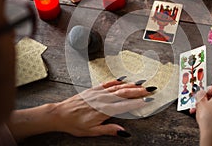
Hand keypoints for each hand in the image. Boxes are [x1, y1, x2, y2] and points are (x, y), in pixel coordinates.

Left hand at [7, 79, 154, 139]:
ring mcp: (98, 92)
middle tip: (151, 89)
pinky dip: (117, 80)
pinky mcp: (94, 89)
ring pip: (118, 87)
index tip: (148, 100)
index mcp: (104, 110)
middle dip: (139, 91)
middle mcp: (103, 99)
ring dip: (131, 85)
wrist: (60, 114)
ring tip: (142, 83)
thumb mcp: (92, 131)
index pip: (125, 105)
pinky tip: (124, 79)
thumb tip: (124, 132)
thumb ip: (109, 130)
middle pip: (124, 93)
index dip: (138, 102)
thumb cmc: (75, 124)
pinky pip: (108, 83)